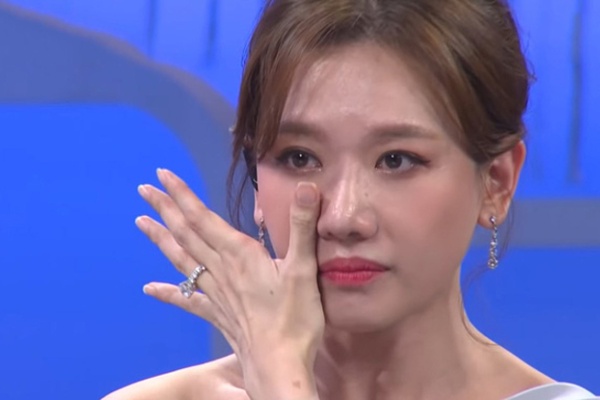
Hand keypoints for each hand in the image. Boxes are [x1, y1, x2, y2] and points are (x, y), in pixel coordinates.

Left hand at [136, 168, 323, 398]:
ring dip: (161, 239)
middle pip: (186, 234)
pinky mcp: (217, 314)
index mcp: (239, 255)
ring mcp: (215, 293)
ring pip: (181, 260)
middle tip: (144, 189)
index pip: (203, 218)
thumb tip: (307, 187)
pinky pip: (187, 300)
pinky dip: (167, 292)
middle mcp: (221, 270)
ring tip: (140, 223)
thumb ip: (302, 227)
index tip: (162, 176)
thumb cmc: (294, 320)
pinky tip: (149, 288)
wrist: (278, 366)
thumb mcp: (303, 269)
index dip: (182, 195)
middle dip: (165, 209)